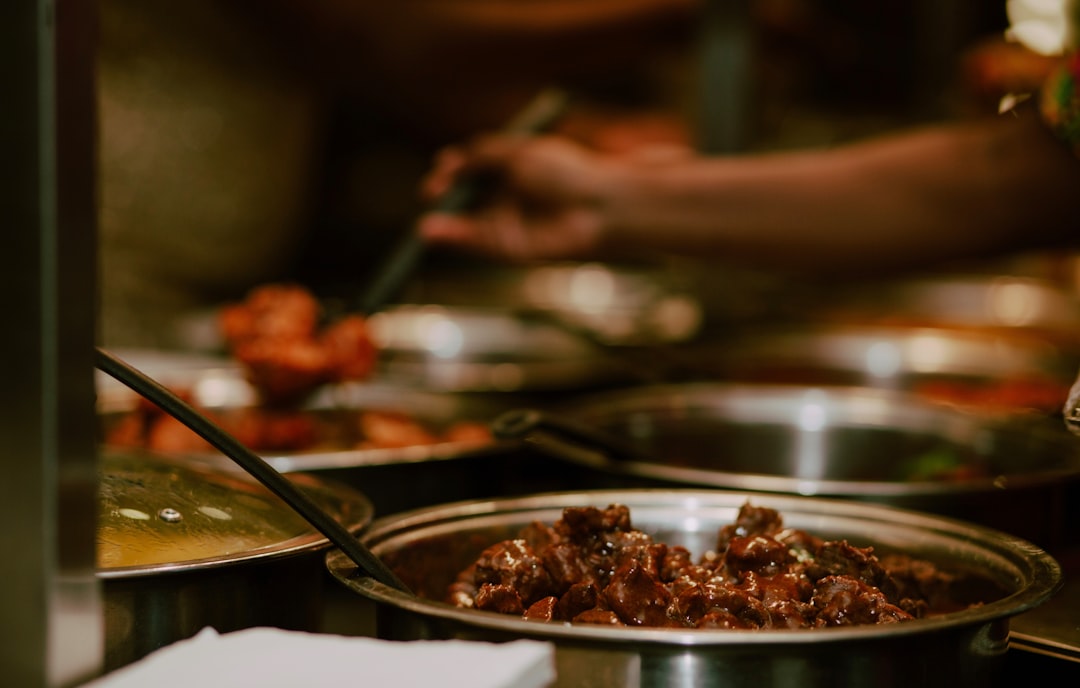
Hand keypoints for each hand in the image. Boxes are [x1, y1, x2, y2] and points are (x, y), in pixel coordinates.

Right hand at [418, 134, 612, 262]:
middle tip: (432, 192)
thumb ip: (483, 155)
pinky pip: (477, 244)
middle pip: (465, 197)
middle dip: (444, 195)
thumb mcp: (521, 154)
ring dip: (443, 224)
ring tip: (426, 224)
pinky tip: (434, 232)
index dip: (453, 169)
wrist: (598, 207)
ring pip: (467, 224)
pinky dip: (455, 239)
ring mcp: (508, 224)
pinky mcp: (511, 249)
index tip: (443, 167)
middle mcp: (507, 197)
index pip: (472, 168)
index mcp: (511, 168)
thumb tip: (449, 160)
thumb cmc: (568, 174)